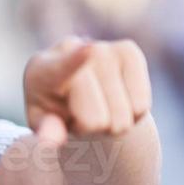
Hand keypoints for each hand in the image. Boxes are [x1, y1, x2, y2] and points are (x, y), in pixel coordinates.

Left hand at [23, 37, 152, 146]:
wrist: (75, 92)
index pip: (61, 70)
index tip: (90, 50)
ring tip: (99, 108)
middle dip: (93, 129)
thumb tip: (52, 138)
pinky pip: (142, 103)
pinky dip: (134, 114)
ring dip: (115, 124)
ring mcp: (102, 46)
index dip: (76, 61)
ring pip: (124, 112)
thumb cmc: (54, 111)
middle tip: (81, 117)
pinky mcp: (128, 49)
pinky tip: (117, 100)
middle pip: (97, 116)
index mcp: (41, 70)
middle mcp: (70, 49)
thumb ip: (45, 132)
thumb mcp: (43, 125)